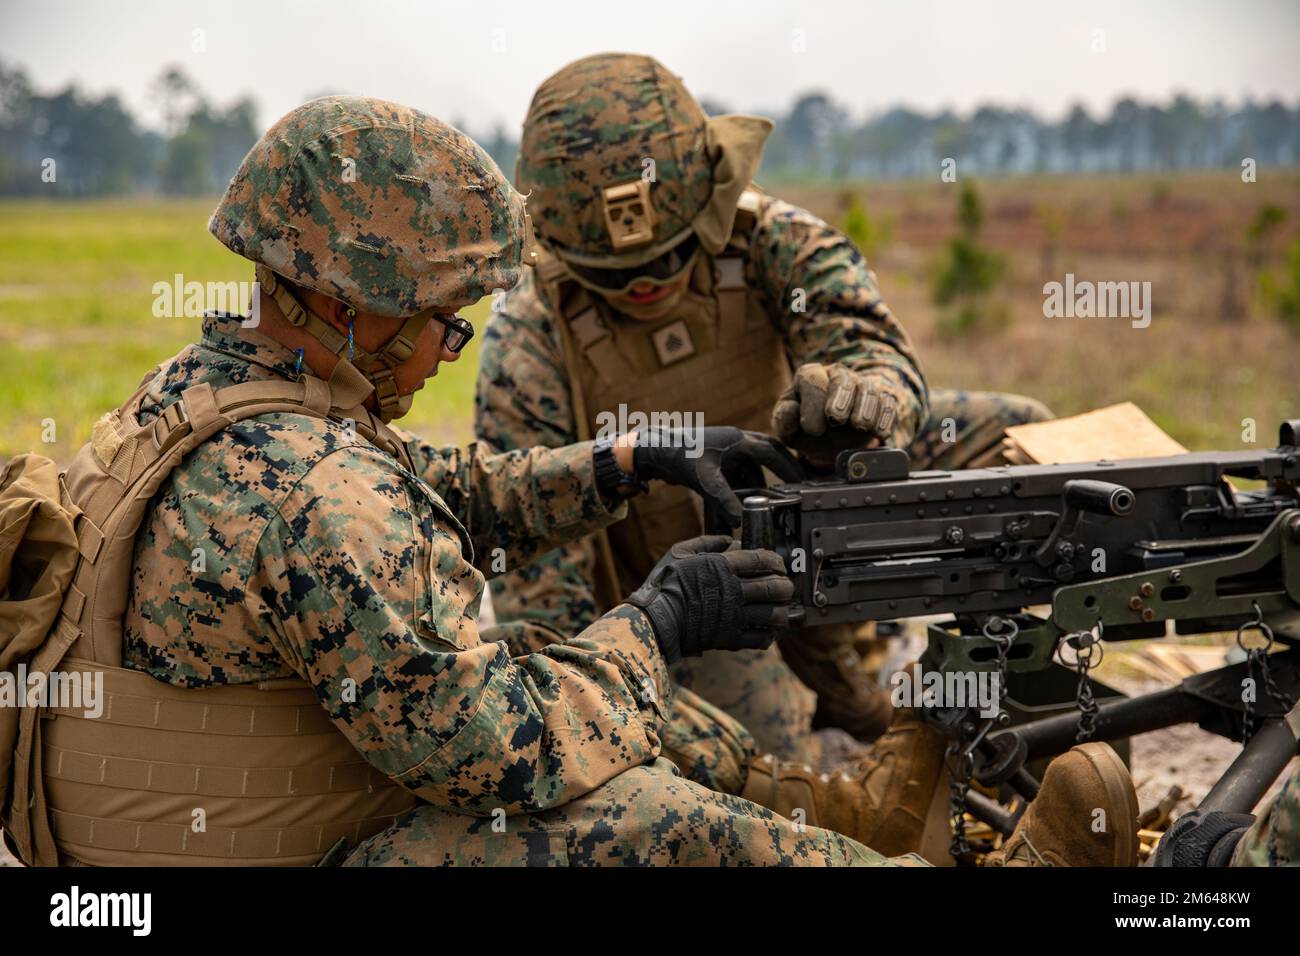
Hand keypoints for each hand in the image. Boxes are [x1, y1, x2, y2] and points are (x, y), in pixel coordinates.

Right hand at [625, 535, 794, 664]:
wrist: (654, 620)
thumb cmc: (664, 584)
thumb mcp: (680, 552)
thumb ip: (707, 542)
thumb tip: (729, 539)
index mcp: (722, 566)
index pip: (763, 560)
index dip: (777, 561)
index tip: (778, 564)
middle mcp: (733, 590)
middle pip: (775, 587)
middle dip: (785, 585)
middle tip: (785, 586)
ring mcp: (733, 617)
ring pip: (774, 614)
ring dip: (783, 610)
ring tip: (782, 608)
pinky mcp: (730, 639)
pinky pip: (761, 639)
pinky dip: (770, 634)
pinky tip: (769, 629)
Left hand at [633, 426, 800, 526]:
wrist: (652, 451)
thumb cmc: (678, 456)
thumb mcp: (705, 481)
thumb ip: (724, 501)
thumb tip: (740, 521)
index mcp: (738, 440)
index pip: (773, 452)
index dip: (789, 467)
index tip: (803, 481)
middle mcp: (734, 443)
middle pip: (766, 458)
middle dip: (780, 474)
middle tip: (794, 489)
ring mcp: (724, 452)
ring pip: (747, 472)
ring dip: (752, 491)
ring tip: (760, 510)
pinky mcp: (714, 462)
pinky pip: (731, 479)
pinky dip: (733, 494)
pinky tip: (733, 513)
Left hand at [772, 363, 917, 466]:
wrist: (831, 439)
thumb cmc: (805, 428)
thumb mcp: (787, 428)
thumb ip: (784, 420)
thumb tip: (791, 410)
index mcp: (810, 376)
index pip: (812, 379)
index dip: (812, 403)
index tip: (812, 429)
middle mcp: (837, 375)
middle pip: (842, 379)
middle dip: (840, 398)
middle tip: (836, 418)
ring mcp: (861, 386)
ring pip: (867, 390)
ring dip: (864, 408)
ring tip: (860, 426)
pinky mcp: (881, 400)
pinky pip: (887, 403)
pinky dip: (885, 417)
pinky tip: (880, 432)